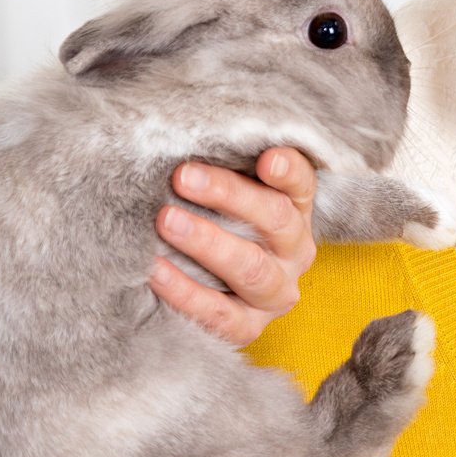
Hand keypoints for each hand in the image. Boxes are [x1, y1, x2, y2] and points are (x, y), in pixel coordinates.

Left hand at [150, 147, 318, 345]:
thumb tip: (181, 129)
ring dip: (207, 242)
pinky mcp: (248, 328)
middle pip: (274, 220)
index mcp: (296, 211)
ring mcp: (275, 293)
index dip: (287, 170)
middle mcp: (295, 252)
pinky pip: (219, 313)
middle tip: (182, 176)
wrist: (210, 290)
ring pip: (251, 268)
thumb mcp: (225, 191)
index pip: (301, 184)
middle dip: (228, 195)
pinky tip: (154, 269)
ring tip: (166, 220)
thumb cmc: (212, 221)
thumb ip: (220, 166)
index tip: (266, 158)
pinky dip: (184, 292)